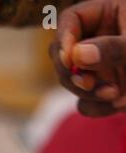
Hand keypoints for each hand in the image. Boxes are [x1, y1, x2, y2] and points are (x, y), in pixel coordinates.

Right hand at [50, 0, 125, 116]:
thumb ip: (112, 47)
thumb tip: (75, 56)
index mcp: (107, 14)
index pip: (71, 20)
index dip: (64, 38)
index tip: (68, 58)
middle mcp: (96, 41)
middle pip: (62, 55)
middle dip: (72, 73)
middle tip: (87, 84)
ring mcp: (97, 68)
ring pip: (71, 82)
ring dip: (88, 92)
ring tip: (117, 95)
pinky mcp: (102, 91)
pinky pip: (85, 103)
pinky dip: (98, 108)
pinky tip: (120, 104)